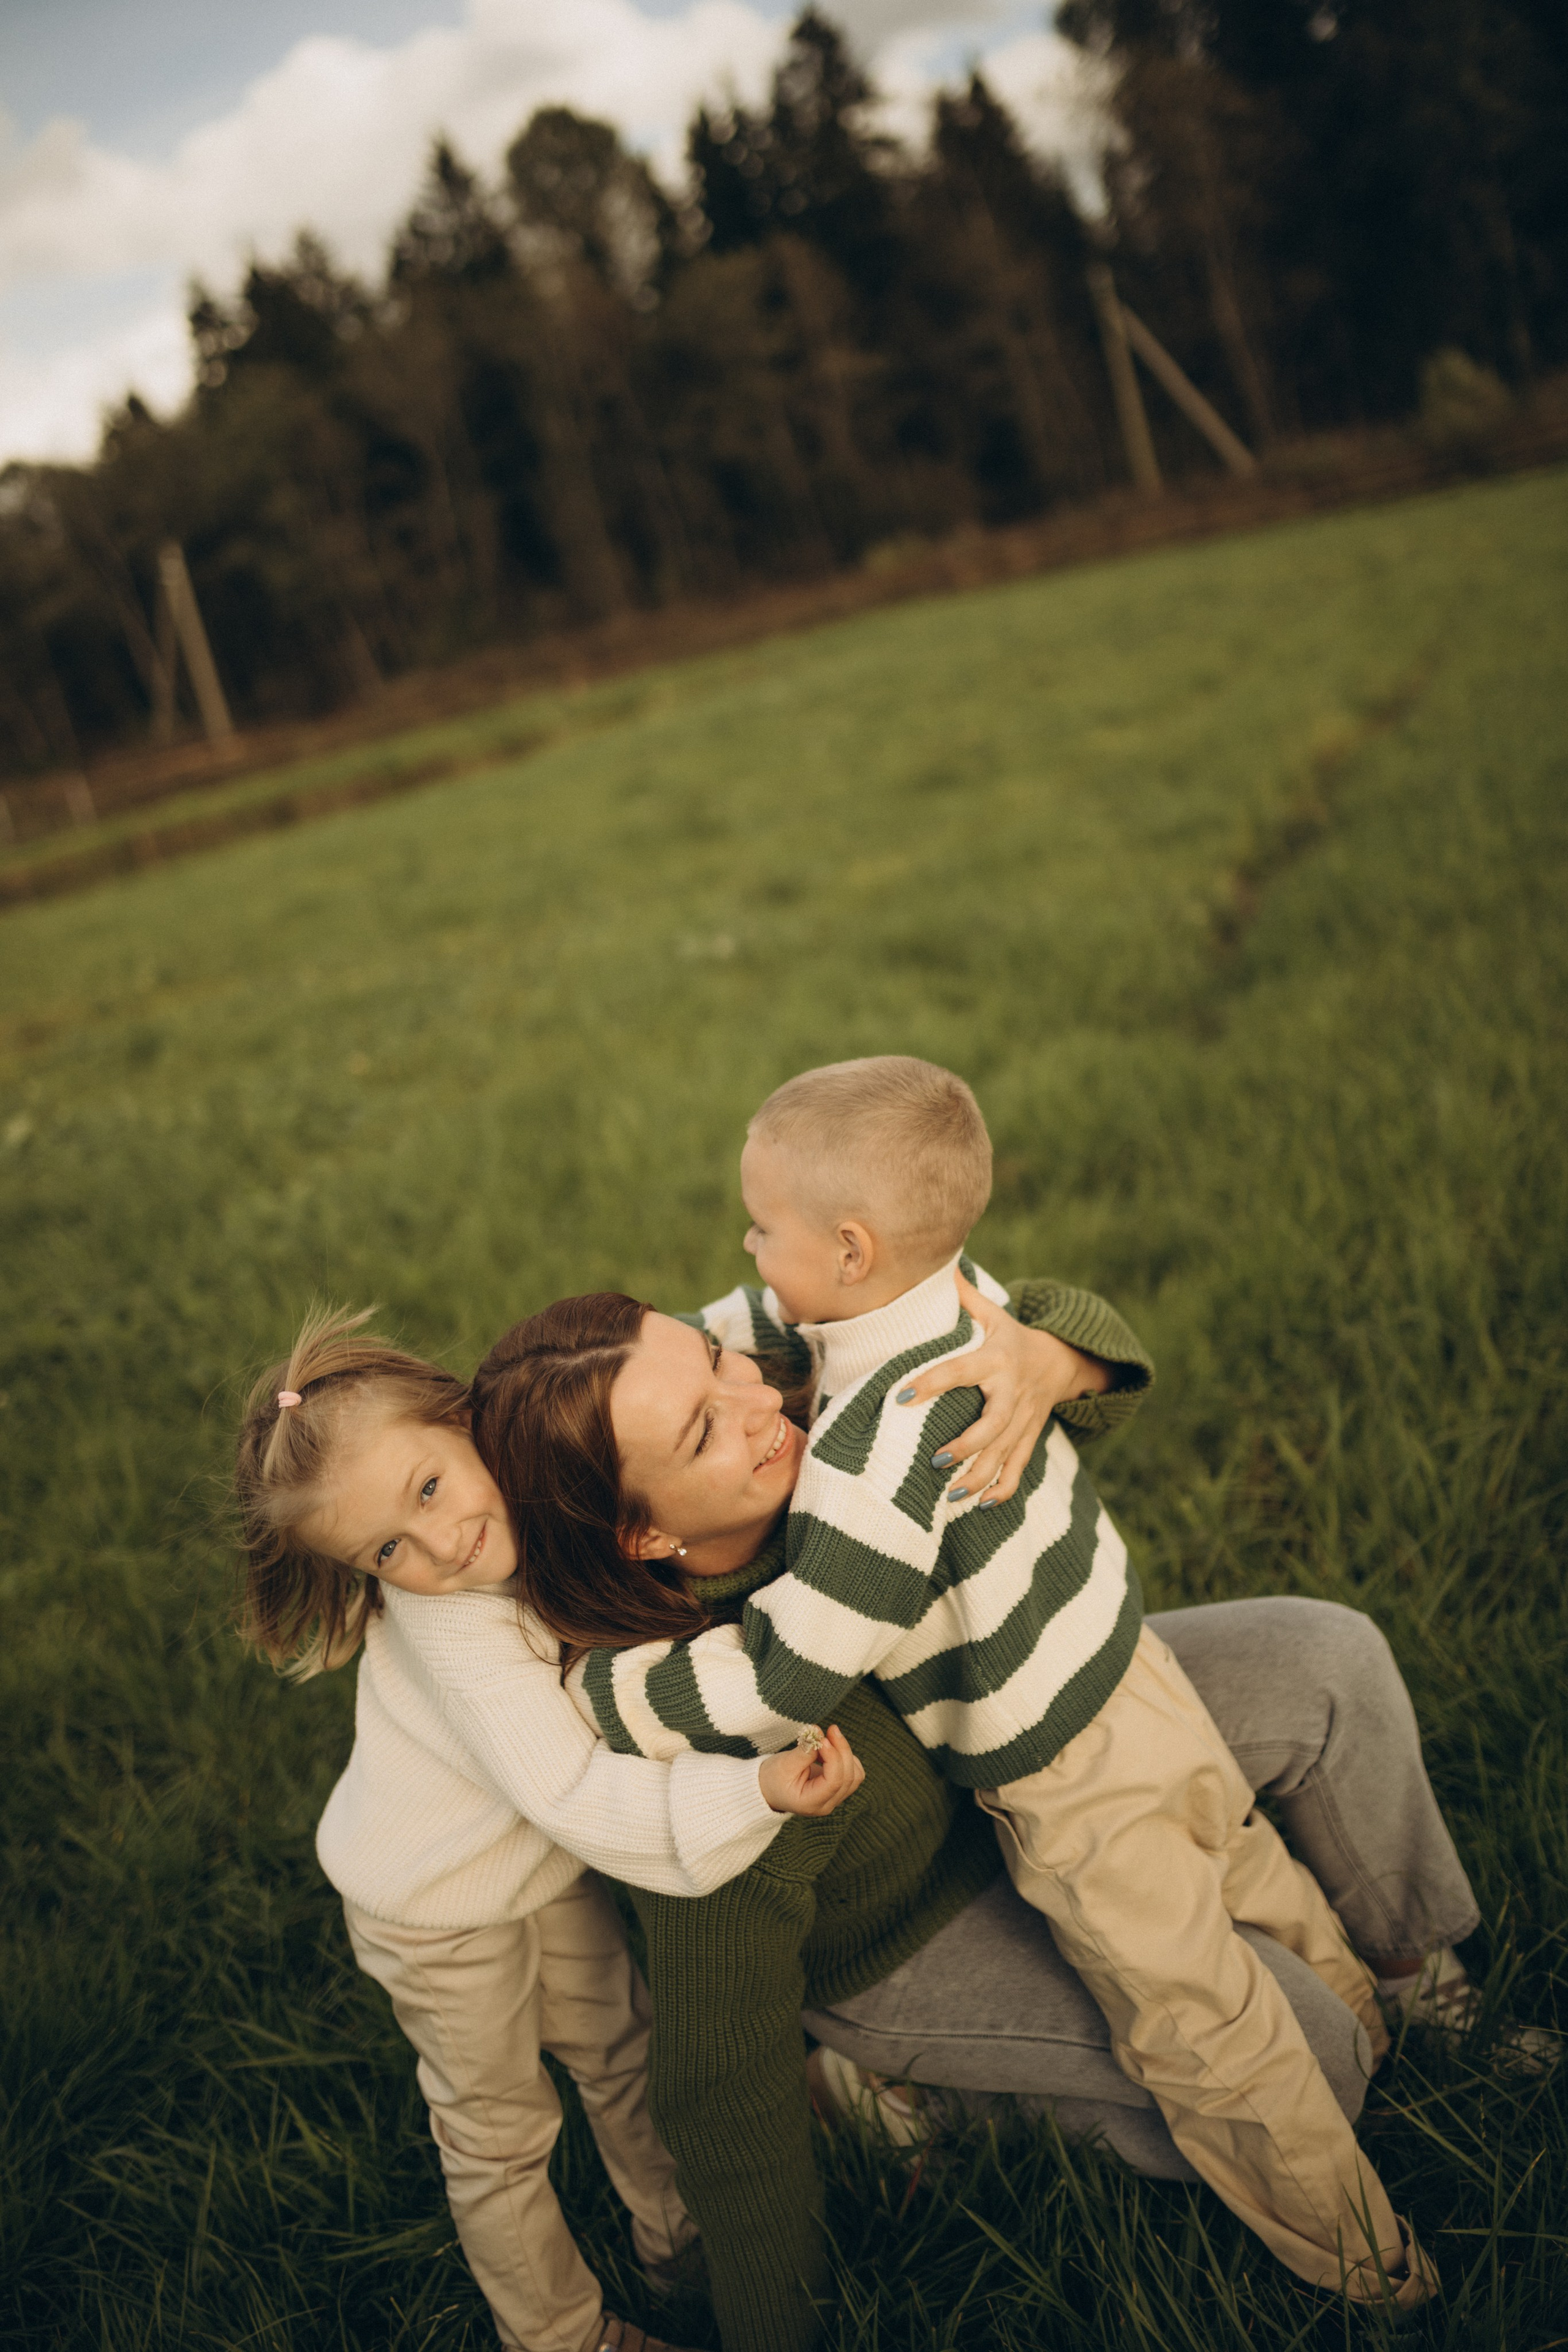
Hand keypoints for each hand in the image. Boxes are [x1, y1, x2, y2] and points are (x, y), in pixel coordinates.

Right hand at [758, 1724, 864, 1815]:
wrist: (768, 1788)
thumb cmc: (772, 1778)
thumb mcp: (784, 1764)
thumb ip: (805, 1752)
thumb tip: (819, 1734)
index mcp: (811, 1803)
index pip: (834, 1781)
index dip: (833, 1757)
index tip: (823, 1739)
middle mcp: (827, 1804)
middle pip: (849, 1777)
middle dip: (842, 1750)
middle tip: (830, 1729)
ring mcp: (834, 1798)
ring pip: (855, 1775)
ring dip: (846, 1753)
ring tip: (830, 1737)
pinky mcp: (837, 1789)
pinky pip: (853, 1772)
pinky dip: (846, 1757)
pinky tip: (831, 1747)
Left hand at [896, 1271, 1108, 1505]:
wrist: (1062, 1361)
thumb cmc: (1012, 1337)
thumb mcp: (993, 1314)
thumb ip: (963, 1297)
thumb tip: (937, 1266)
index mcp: (997, 1359)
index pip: (961, 1370)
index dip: (932, 1382)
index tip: (901, 1394)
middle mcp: (1012, 1392)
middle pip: (994, 1423)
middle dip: (967, 1444)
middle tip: (936, 1458)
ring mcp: (1024, 1420)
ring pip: (1005, 1454)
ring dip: (979, 1476)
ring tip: (951, 1493)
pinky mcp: (1030, 1438)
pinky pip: (1020, 1469)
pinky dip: (1003, 1490)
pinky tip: (981, 1505)